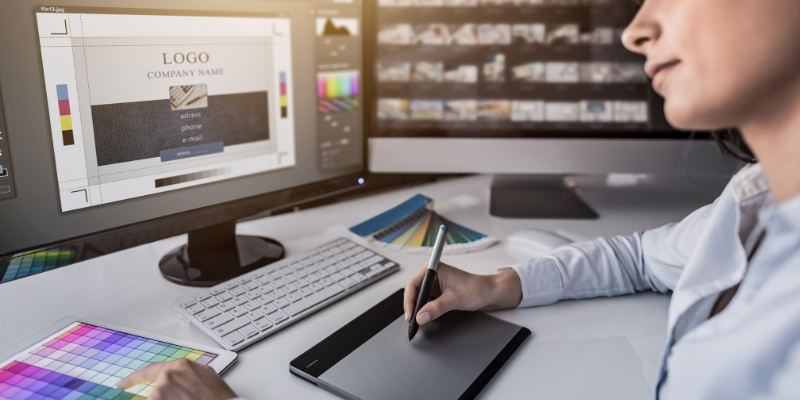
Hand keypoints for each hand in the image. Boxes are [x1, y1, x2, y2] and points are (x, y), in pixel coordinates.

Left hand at [116, 359, 236, 399]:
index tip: (122, 383)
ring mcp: (161, 392)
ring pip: (158, 399)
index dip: (134, 378)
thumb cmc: (221, 399)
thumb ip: (194, 374)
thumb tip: (191, 377)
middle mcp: (168, 376)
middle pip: (156, 392)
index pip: (151, 370)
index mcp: (182, 366)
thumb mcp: (210, 379)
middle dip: (165, 399)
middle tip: (182, 398)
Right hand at [403, 261, 521, 326]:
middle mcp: (433, 276)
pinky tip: (426, 321)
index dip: (409, 301)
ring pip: (420, 300)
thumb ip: (436, 308)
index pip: (413, 285)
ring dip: (419, 312)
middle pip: (414, 293)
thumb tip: (421, 317)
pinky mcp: (440, 294)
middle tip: (413, 323)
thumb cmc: (478, 288)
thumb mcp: (455, 299)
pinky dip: (425, 313)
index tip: (410, 315)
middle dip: (413, 308)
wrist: (492, 294)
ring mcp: (436, 285)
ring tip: (419, 325)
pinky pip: (427, 304)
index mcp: (434, 269)